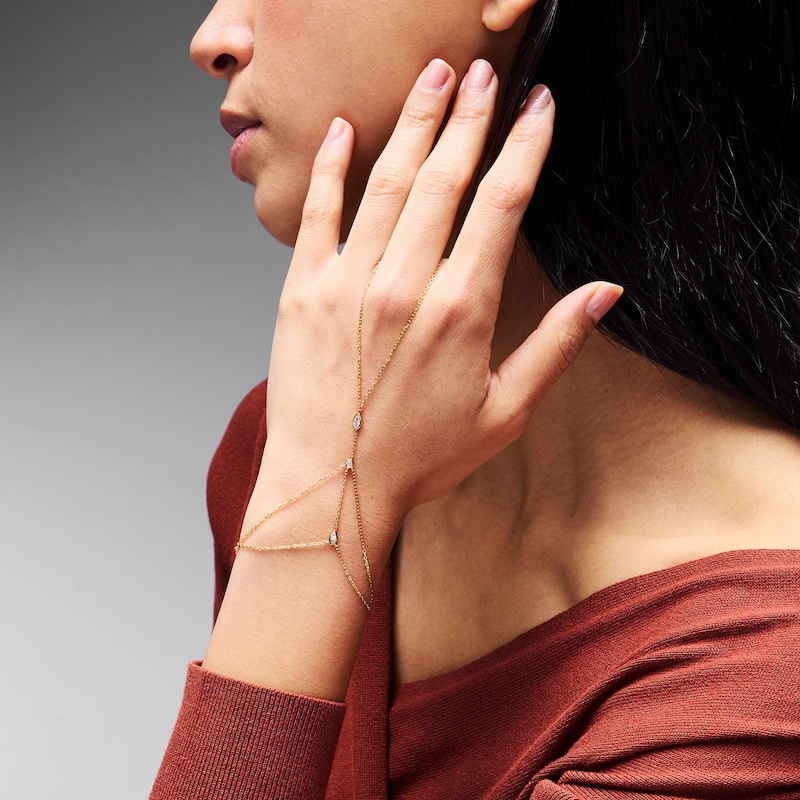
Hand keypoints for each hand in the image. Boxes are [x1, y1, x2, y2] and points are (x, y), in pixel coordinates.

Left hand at [246, 58, 620, 564]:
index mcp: (461, 311)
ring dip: (414, 123)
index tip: (538, 106)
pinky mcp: (302, 291)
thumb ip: (555, 345)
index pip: (500, 205)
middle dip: (469, 116)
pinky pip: (319, 213)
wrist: (331, 487)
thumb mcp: (503, 413)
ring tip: (433, 76)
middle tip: (484, 70)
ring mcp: (347, 283)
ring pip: (387, 183)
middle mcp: (404, 285)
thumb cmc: (418, 458)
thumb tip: (605, 292)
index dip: (524, 148)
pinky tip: (348, 129)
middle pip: (444, 177)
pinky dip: (333, 167)